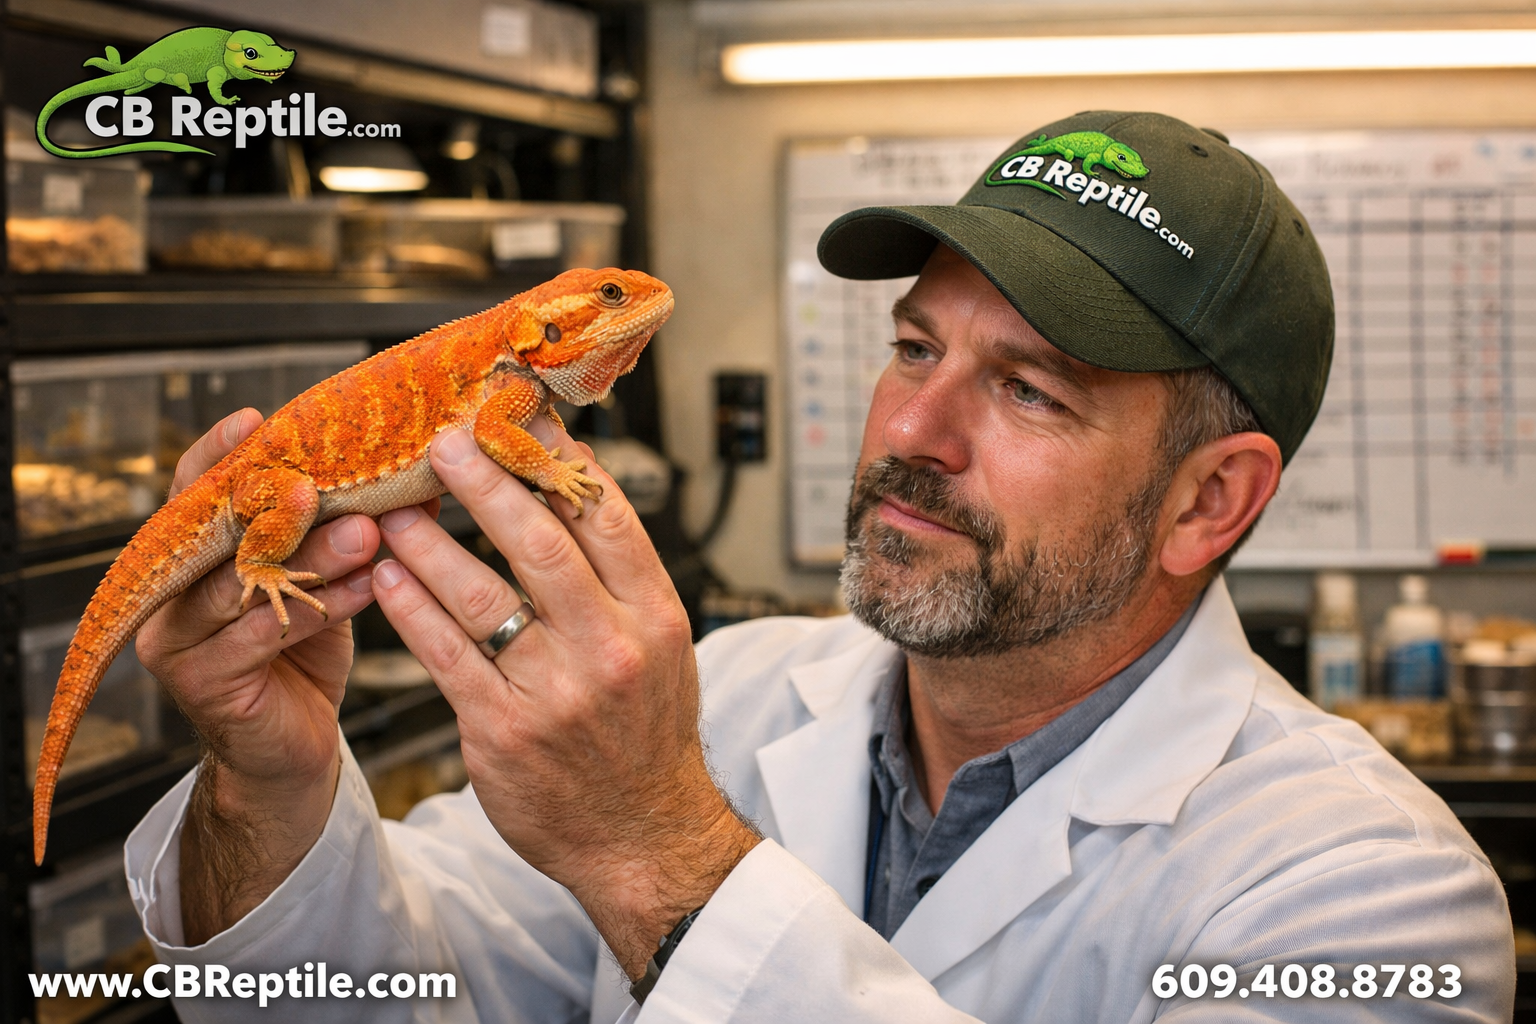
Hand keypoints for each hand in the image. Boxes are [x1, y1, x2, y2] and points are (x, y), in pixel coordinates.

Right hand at [136, 409, 386, 942]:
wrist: (292, 753)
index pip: (199, 488)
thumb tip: (421, 476)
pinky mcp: (202, 682)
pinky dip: (321, 609)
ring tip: (368, 533)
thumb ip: (347, 529)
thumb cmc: (310, 651)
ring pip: (249, 581)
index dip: (221, 452)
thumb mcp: (326, 579)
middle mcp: (173, 588)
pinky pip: (265, 634)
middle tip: (323, 483)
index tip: (254, 418)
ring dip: (313, 554)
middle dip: (278, 504)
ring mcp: (177, 637)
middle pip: (224, 530)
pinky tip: (367, 589)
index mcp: (196, 552)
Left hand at [372, 419, 760, 978]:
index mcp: (654, 614)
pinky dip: (411, 610)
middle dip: (484, 483)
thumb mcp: (661, 647)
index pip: (606, 518)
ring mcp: (555, 690)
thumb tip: (573, 492)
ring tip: (392, 507)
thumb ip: (620, 576)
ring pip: (481, 594)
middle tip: (442, 440)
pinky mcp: (502, 730)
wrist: (643, 838)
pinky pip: (446, 655)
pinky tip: (386, 579)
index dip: (560, 462)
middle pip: (540, 542)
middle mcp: (609, 646)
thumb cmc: (646, 736)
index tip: (522, 420)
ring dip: (428, 542)